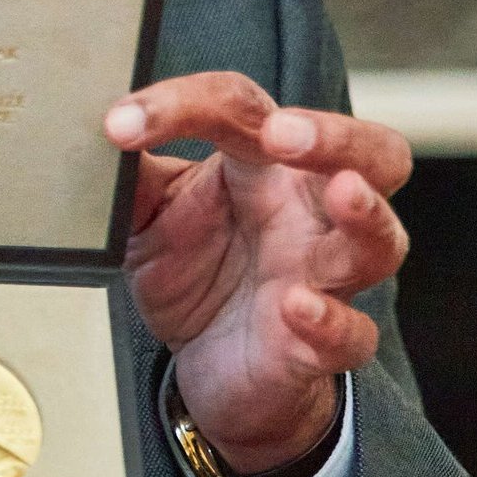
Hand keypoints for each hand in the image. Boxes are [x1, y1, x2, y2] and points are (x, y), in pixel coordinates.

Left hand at [103, 76, 412, 474]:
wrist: (207, 371)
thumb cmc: (196, 278)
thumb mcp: (147, 219)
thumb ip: (129, 178)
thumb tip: (95, 135)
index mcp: (266, 167)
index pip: (244, 110)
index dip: (184, 105)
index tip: (120, 123)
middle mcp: (310, 213)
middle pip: (372, 154)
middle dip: (337, 135)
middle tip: (283, 133)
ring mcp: (324, 278)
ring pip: (381, 239)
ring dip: (366, 216)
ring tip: (342, 194)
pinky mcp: (324, 345)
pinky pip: (352, 332)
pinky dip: (330, 321)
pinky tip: (296, 308)